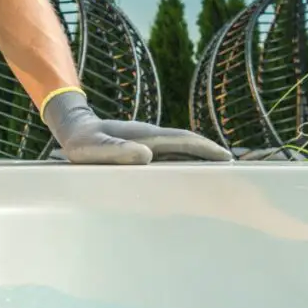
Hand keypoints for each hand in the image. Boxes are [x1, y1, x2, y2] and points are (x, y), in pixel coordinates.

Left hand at [42, 90, 232, 163]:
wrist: (73, 129)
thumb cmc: (81, 142)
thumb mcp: (93, 148)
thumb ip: (115, 150)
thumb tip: (146, 156)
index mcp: (146, 137)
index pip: (183, 141)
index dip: (206, 149)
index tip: (227, 159)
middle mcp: (152, 138)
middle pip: (188, 146)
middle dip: (211, 156)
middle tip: (234, 172)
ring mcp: (148, 143)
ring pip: (181, 152)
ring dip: (200, 162)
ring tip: (220, 177)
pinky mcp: (143, 150)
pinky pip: (169, 158)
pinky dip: (184, 165)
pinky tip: (190, 178)